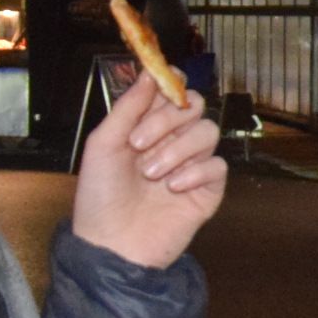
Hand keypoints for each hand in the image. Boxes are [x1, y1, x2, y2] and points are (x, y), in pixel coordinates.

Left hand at [72, 78, 226, 267]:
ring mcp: (192, 164)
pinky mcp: (208, 190)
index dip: (172, 83)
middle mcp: (172, 141)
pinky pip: (217, 166)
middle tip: (139, 144)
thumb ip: (127, 107)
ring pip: (207, 132)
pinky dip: (195, 172)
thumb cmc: (99, 197)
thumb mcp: (104, 144)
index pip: (172, 91)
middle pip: (193, 105)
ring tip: (152, 174)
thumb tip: (149, 72)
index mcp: (147, 126)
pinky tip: (172, 188)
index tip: (166, 84)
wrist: (112, 244)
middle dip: (167, 120)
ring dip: (178, 149)